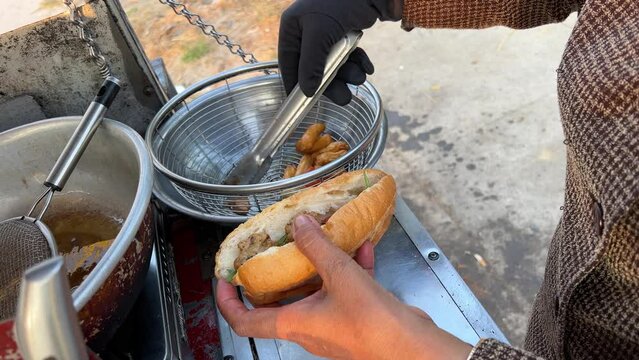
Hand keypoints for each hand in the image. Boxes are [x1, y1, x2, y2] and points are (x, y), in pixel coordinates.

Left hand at [216, 215, 471, 359]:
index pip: (244, 321)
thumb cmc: (370, 322)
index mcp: (292, 323)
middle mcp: (307, 327)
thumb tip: (298, 224)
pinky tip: (362, 246)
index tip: (225, 279)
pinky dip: (350, 268)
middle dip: (276, 272)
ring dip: (317, 263)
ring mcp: (331, 324)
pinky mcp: (355, 319)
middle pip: (278, 301)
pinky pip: (344, 289)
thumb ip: (316, 247)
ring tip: (321, 237)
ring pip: (315, 290)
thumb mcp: (339, 275)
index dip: (227, 301)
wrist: (412, 348)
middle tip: (274, 246)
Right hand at [278, 0, 401, 105]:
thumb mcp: (321, 34)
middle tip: (344, 98)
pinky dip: (358, 64)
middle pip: (315, 68)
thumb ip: (311, 64)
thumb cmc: (340, 2)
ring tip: (360, 77)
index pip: (289, 63)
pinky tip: (368, 67)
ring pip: (335, 64)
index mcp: (292, 28)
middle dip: (331, 83)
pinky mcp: (347, 33)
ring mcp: (328, 32)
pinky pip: (349, 57)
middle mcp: (308, 31)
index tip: (303, 105)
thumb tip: (307, 92)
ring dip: (348, 74)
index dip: (296, 85)